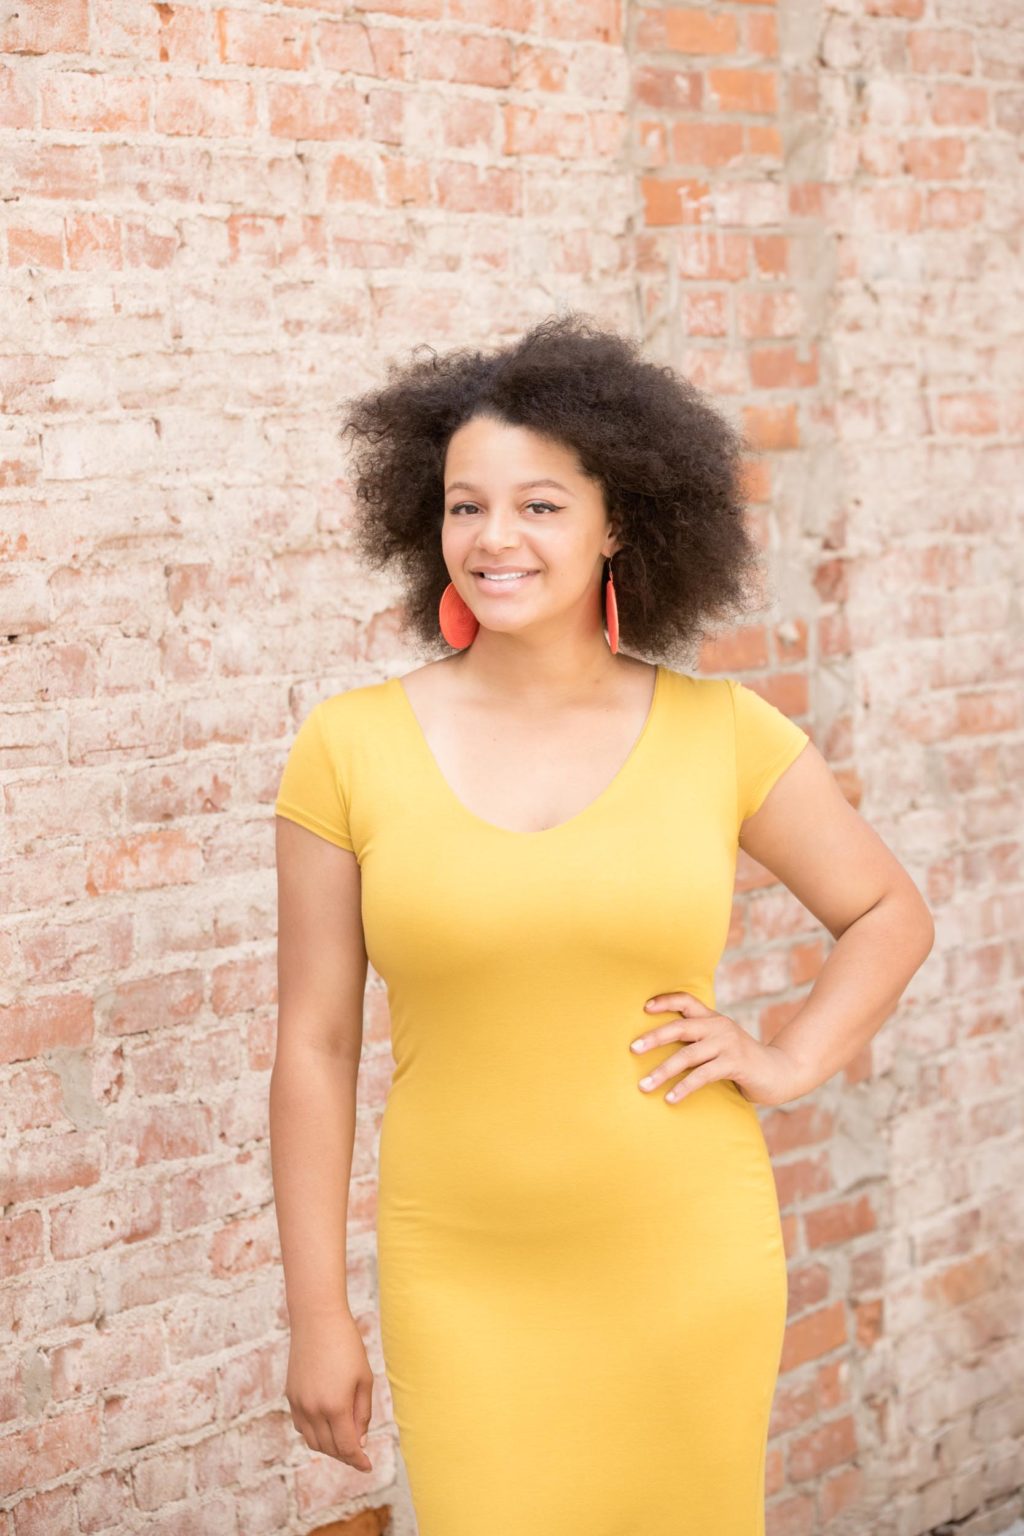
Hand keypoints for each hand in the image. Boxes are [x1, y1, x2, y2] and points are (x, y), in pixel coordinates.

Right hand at [285, 1309, 374, 1472]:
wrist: (317, 1319)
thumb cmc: (347, 1345)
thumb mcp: (364, 1378)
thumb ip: (362, 1413)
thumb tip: (360, 1440)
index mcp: (335, 1407)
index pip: (347, 1447)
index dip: (359, 1460)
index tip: (368, 1466)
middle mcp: (313, 1410)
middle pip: (329, 1448)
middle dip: (346, 1455)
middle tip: (359, 1456)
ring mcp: (298, 1404)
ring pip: (312, 1441)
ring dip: (329, 1448)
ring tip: (344, 1443)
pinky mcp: (290, 1395)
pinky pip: (301, 1426)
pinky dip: (314, 1434)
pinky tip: (326, 1428)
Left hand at [629, 990, 803, 1107]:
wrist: (780, 1072)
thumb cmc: (742, 1062)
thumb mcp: (720, 1044)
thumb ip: (698, 1042)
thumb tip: (661, 1048)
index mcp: (713, 1019)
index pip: (687, 1000)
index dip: (665, 1000)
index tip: (644, 1007)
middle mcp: (719, 1027)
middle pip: (680, 1026)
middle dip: (654, 1037)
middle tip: (633, 1049)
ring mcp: (727, 1044)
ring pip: (687, 1055)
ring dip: (662, 1071)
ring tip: (644, 1085)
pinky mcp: (735, 1063)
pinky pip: (702, 1075)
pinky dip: (684, 1087)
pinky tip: (670, 1098)